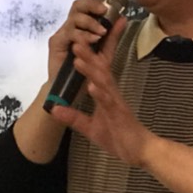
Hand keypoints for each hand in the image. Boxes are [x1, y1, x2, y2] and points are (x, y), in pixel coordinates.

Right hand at [46, 0, 118, 82]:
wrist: (70, 92)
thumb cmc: (85, 72)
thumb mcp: (104, 53)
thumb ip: (113, 36)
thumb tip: (123, 17)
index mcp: (80, 27)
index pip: (84, 6)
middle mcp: (69, 27)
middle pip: (77, 6)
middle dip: (91, 4)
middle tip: (104, 9)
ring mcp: (61, 34)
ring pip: (74, 18)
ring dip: (90, 22)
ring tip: (101, 32)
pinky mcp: (55, 43)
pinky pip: (70, 33)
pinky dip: (82, 35)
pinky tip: (92, 39)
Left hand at [48, 16, 155, 165]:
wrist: (139, 152)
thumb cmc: (117, 137)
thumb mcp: (88, 127)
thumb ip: (72, 117)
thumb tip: (54, 108)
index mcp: (104, 95)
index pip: (93, 73)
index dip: (84, 59)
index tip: (73, 45)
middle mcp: (110, 94)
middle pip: (98, 71)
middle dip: (87, 56)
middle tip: (75, 40)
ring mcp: (116, 103)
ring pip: (103, 82)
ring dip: (91, 70)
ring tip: (79, 59)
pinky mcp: (120, 115)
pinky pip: (109, 102)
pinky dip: (100, 94)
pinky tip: (92, 86)